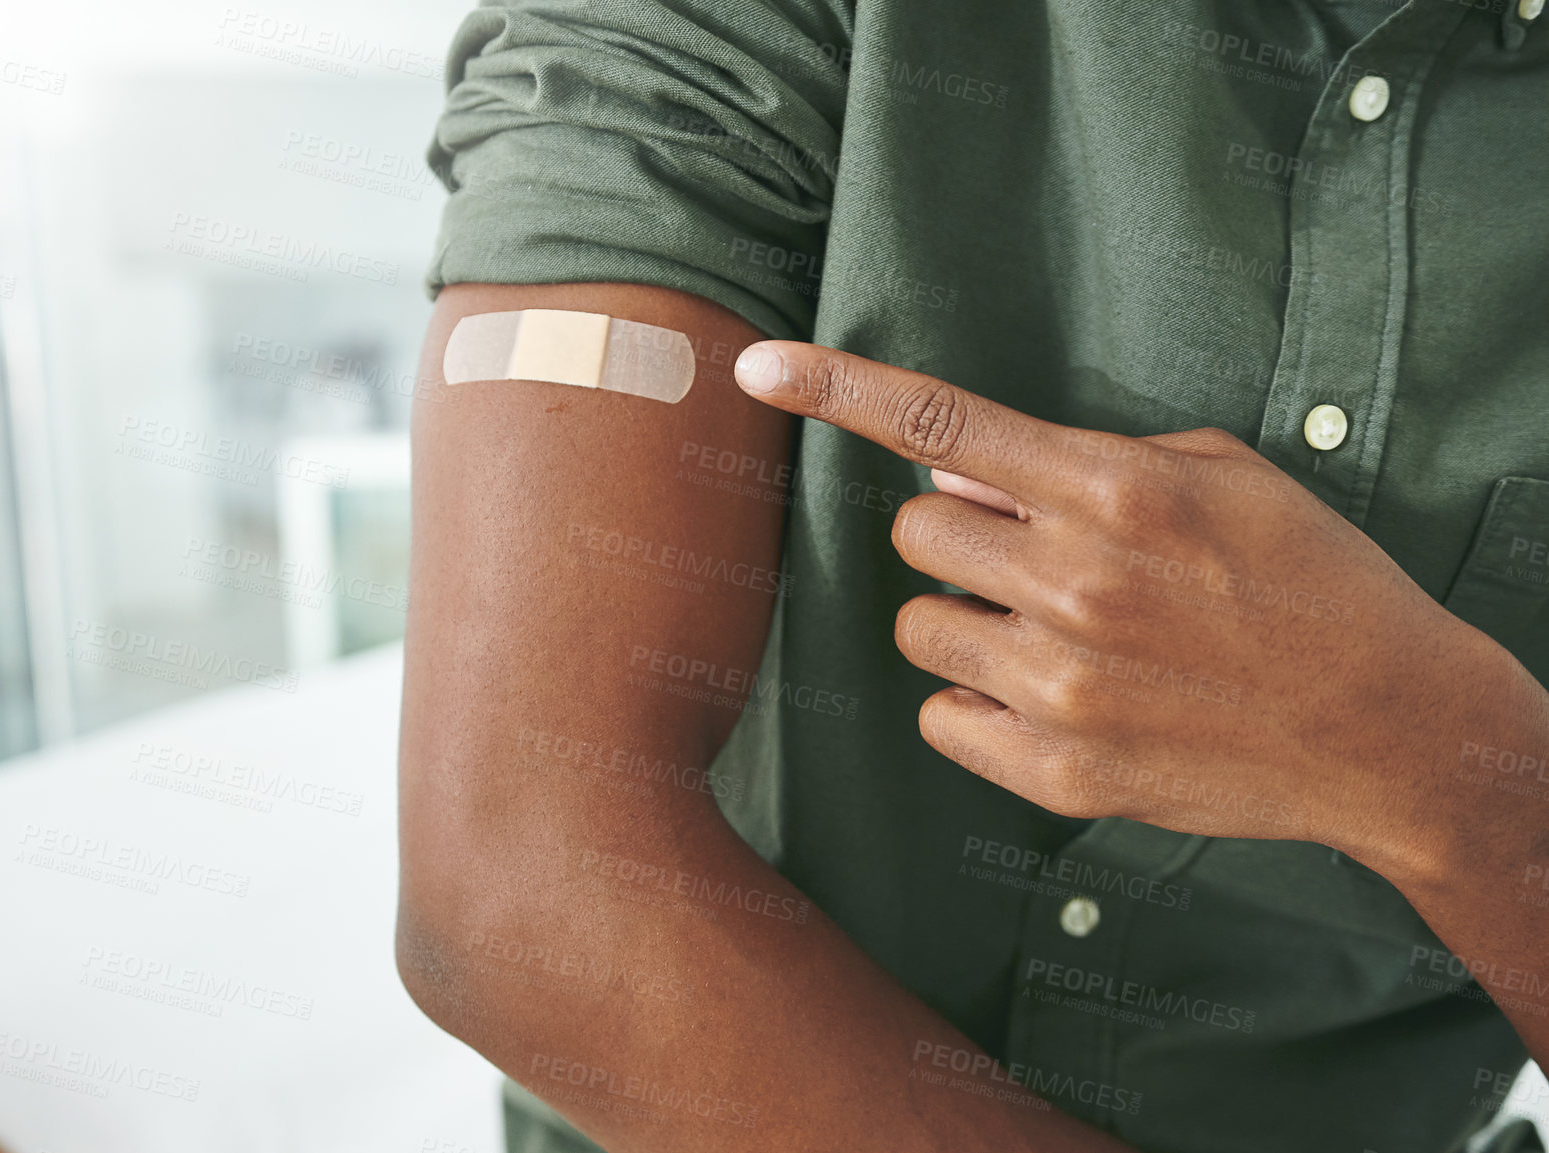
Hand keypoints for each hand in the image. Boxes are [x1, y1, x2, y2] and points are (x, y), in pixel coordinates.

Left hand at [733, 341, 1512, 864]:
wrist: (1388, 728)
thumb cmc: (1310, 583)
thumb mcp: (1223, 476)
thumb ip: (1081, 460)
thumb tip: (954, 470)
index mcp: (1114, 492)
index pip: (939, 425)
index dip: (836, 388)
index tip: (757, 366)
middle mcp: (1074, 583)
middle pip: (914, 532)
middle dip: (959, 538)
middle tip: (1033, 560)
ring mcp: (1060, 685)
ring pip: (919, 626)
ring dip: (966, 619)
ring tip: (1055, 636)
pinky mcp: (1057, 771)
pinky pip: (941, 717)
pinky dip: (978, 703)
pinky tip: (1053, 700)